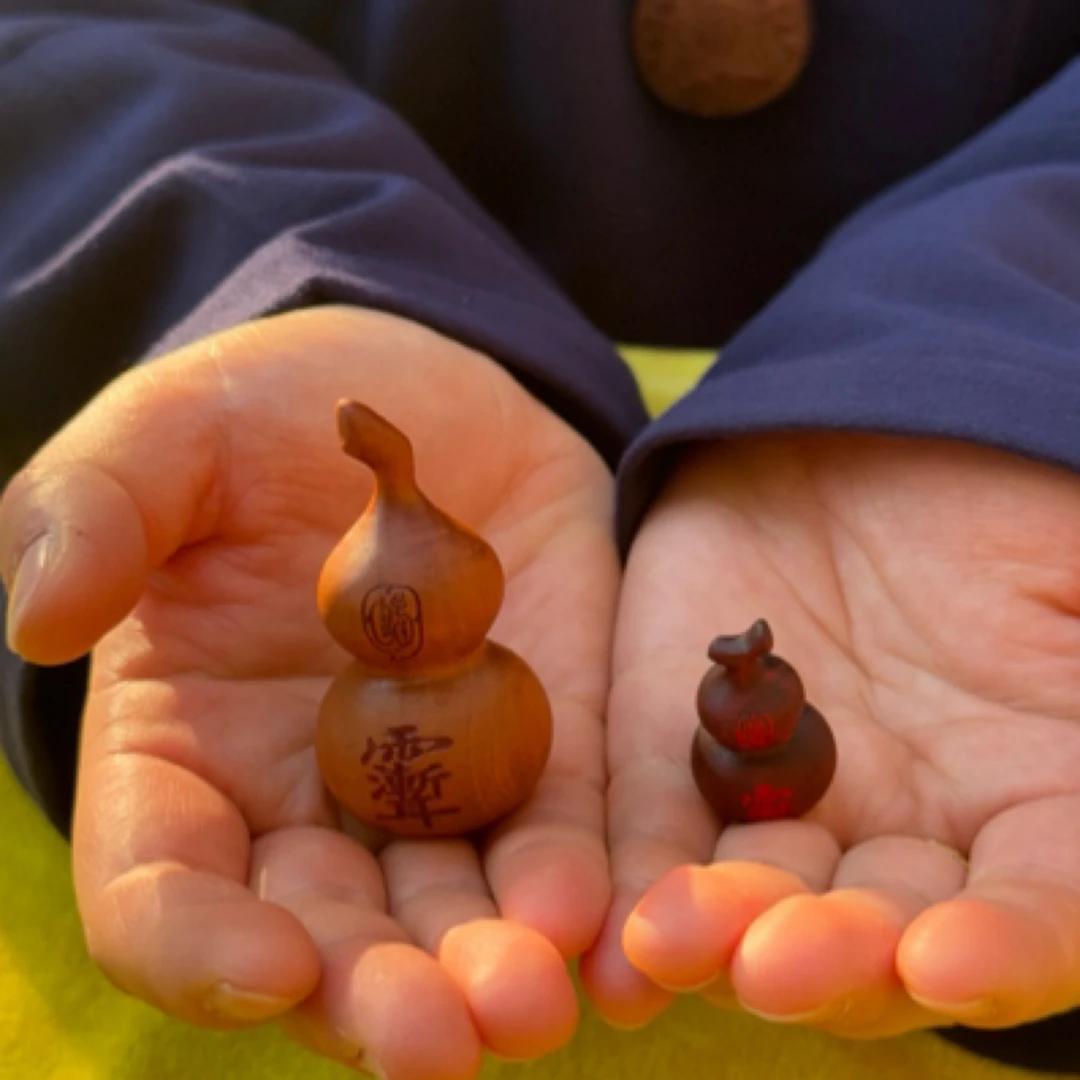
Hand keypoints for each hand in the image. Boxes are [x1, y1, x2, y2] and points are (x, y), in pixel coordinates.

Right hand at [0, 307, 617, 1077]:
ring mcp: (433, 774)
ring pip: (449, 907)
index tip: (266, 965)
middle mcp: (305, 789)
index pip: (161, 882)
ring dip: (486, 969)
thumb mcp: (173, 428)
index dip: (196, 945)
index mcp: (185, 741)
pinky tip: (604, 917)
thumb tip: (40, 618)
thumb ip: (97, 507)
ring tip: (533, 1004)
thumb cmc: (272, 410)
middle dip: (374, 995)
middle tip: (439, 1044)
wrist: (428, 391)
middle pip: (323, 931)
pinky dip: (580, 882)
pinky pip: (559, 828)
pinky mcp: (542, 739)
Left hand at [581, 433, 1079, 1037]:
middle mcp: (911, 827)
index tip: (950, 962)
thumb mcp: (1077, 569)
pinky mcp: (677, 753)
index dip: (1003, 952)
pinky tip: (612, 927)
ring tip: (670, 940)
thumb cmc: (1000, 495)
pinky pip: (654, 824)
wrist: (856, 433)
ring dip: (718, 935)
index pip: (1037, 913)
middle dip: (832, 958)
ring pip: (757, 901)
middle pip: (878, 937)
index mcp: (1034, 801)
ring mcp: (789, 799)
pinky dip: (634, 874)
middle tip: (779, 963)